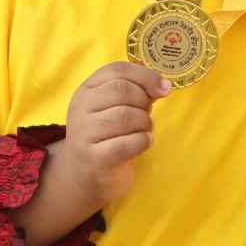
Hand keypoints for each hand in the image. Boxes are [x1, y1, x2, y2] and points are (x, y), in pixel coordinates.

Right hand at [62, 62, 171, 205]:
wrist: (84, 175)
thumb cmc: (107, 136)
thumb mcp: (115, 108)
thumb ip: (137, 92)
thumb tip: (163, 86)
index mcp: (86, 90)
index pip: (117, 69)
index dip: (145, 75)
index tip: (164, 88)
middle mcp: (80, 108)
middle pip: (122, 91)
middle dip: (144, 102)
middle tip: (146, 116)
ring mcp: (84, 133)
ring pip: (126, 116)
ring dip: (145, 123)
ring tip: (143, 131)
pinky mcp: (94, 158)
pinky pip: (128, 143)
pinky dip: (143, 141)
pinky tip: (143, 143)